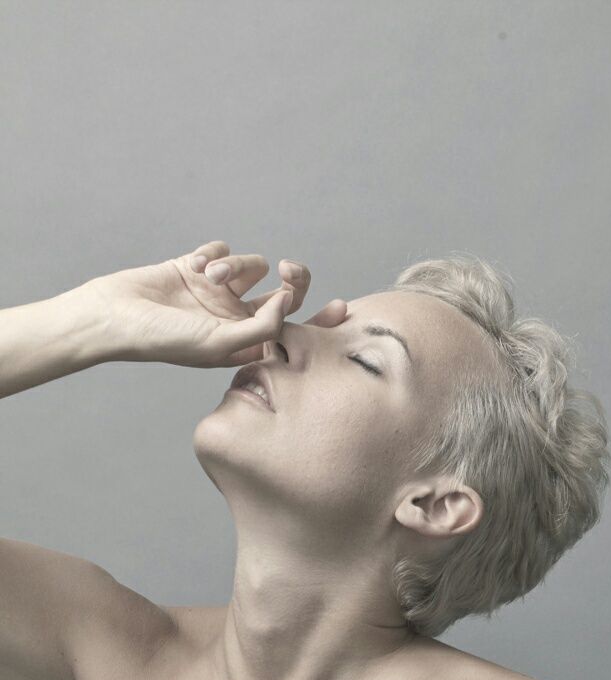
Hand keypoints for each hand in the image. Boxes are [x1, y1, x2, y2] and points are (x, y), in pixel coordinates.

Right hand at [73, 240, 347, 367]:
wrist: (113, 317)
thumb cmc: (165, 340)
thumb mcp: (220, 343)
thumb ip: (262, 329)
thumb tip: (288, 306)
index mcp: (247, 342)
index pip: (296, 330)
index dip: (321, 321)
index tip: (341, 307)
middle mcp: (238, 317)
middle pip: (286, 292)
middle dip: (294, 278)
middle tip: (287, 271)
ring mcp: (219, 291)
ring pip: (253, 265)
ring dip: (236, 265)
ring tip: (210, 276)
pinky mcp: (198, 267)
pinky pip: (221, 249)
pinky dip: (212, 253)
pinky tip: (193, 267)